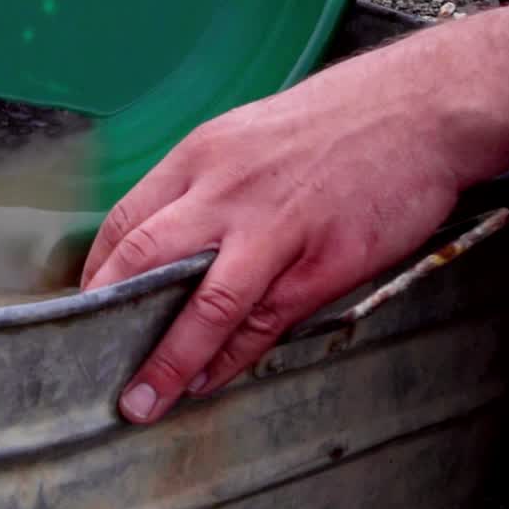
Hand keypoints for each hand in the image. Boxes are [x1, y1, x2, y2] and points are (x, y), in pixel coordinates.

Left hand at [81, 5, 508, 423]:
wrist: (422, 107)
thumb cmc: (336, 120)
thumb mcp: (249, 135)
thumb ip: (206, 184)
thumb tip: (170, 238)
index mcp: (202, 155)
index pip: (125, 218)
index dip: (99, 270)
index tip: (85, 304)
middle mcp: (227, 190)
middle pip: (146, 259)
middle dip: (108, 315)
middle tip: (88, 359)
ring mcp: (276, 228)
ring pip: (205, 305)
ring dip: (168, 360)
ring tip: (143, 401)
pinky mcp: (324, 262)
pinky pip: (265, 322)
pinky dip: (231, 359)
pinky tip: (207, 381)